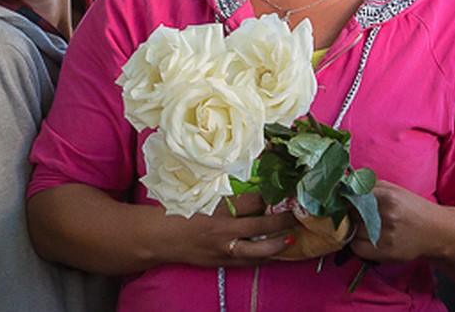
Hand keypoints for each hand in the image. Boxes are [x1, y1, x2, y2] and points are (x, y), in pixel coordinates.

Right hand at [166, 193, 298, 267]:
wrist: (160, 237)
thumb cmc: (181, 212)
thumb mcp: (203, 198)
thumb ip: (227, 196)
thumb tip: (253, 191)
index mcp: (217, 209)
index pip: (250, 201)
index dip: (267, 197)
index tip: (280, 192)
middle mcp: (221, 230)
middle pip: (258, 226)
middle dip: (280, 222)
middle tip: (294, 215)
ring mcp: (222, 250)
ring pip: (256, 250)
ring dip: (276, 245)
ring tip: (291, 238)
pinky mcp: (220, 263)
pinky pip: (247, 262)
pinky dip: (262, 258)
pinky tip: (273, 253)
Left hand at [349, 179, 438, 262]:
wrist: (435, 232)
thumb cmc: (412, 208)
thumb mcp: (394, 189)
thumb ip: (370, 185)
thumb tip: (344, 184)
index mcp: (389, 197)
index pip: (353, 196)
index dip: (347, 199)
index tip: (347, 200)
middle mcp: (387, 216)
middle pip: (351, 214)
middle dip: (350, 213)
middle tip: (358, 214)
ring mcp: (386, 236)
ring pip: (353, 231)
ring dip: (354, 228)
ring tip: (366, 226)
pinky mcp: (385, 253)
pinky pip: (356, 247)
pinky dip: (357, 243)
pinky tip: (367, 238)